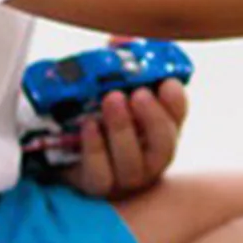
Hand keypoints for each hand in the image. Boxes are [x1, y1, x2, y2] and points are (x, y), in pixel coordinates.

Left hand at [63, 80, 188, 200]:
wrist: (65, 154)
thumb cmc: (96, 119)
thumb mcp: (114, 96)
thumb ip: (128, 77)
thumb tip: (134, 55)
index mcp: (160, 134)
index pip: (177, 119)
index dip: (176, 104)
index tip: (167, 84)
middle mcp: (150, 160)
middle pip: (163, 147)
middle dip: (153, 119)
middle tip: (140, 94)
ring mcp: (125, 177)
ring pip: (132, 163)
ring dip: (123, 129)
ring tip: (112, 99)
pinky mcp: (97, 186)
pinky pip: (100, 175)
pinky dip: (95, 149)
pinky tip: (89, 125)